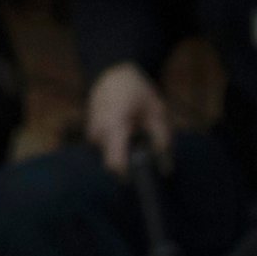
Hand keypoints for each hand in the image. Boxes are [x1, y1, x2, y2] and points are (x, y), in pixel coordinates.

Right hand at [85, 60, 173, 178]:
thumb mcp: (157, 112)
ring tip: (136, 138)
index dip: (128, 177)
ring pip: (107, 155)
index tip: (142, 183)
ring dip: (121, 154)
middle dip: (128, 164)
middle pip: (111, 162)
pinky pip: (103, 147)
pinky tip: (126, 132)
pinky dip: (115, 145)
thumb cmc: (137, 91)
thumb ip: (162, 141)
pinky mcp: (90, 131)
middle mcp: (98, 132)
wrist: (112, 72)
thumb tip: (166, 170)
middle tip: (145, 154)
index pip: (115, 163)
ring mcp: (91, 131)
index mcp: (114, 126)